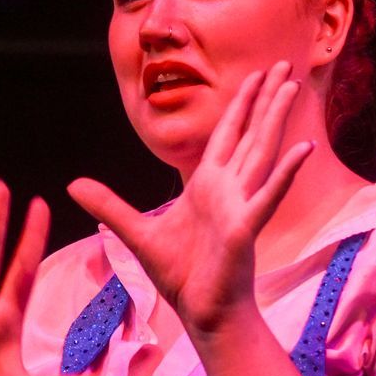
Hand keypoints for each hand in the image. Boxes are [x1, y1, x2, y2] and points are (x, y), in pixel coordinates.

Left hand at [69, 63, 312, 340]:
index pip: (228, 134)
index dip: (241, 103)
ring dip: (277, 118)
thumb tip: (72, 183)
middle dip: (265, 98)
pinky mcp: (246, 228)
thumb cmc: (180, 275)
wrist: (202, 313)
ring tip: (291, 86)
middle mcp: (230, 189)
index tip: (255, 75)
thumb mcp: (136, 232)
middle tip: (282, 63)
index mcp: (208, 185)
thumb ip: (108, 205)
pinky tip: (303, 148)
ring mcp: (241, 205)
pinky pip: (268, 195)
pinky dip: (286, 172)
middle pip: (251, 132)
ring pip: (263, 152)